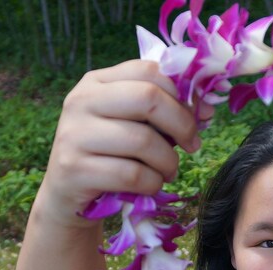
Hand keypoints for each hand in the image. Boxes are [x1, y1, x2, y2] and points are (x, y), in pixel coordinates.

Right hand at [39, 60, 212, 226]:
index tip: (199, 117)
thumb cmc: (108, 156)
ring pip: (143, 141)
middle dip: (182, 124)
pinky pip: (131, 174)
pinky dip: (152, 183)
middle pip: (148, 98)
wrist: (67, 195)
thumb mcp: (130, 125)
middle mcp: (81, 101)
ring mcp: (74, 134)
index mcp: (96, 82)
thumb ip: (161, 111)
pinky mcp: (74, 168)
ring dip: (168, 161)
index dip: (183, 93)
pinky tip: (151, 185)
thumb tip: (205, 110)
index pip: (149, 70)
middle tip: (192, 145)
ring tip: (169, 171)